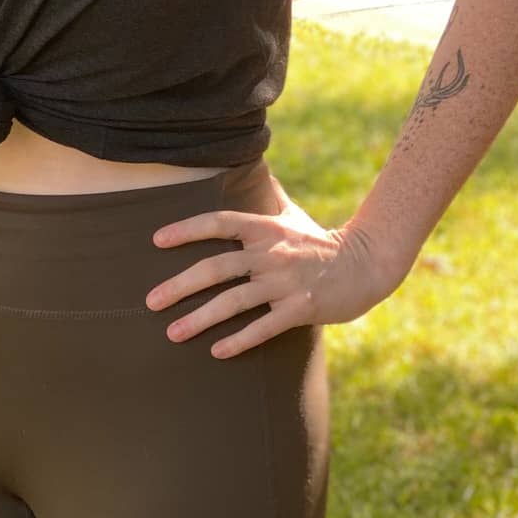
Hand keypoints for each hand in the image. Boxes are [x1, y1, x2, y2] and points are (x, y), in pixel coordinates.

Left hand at [145, 168, 393, 356]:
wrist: (366, 265)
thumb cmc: (321, 243)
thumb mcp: (293, 216)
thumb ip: (268, 199)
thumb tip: (249, 166)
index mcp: (265, 228)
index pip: (218, 222)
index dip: (186, 229)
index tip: (156, 240)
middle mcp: (271, 253)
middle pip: (216, 267)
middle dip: (179, 285)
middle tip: (151, 302)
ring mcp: (285, 281)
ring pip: (233, 301)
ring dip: (199, 319)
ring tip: (173, 334)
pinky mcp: (300, 308)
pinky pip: (263, 326)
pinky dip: (239, 340)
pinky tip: (216, 352)